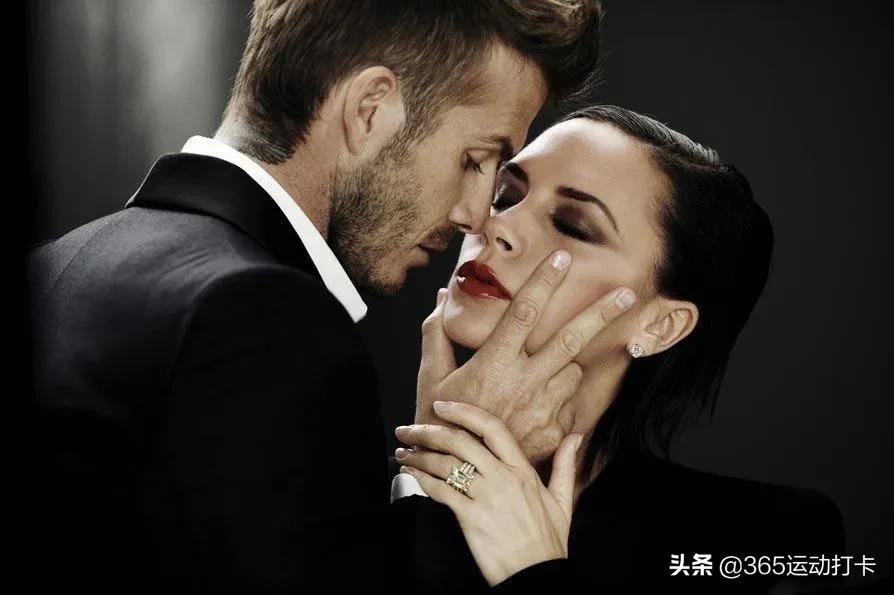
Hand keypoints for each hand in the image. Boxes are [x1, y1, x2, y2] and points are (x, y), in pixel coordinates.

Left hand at [395, 401, 581, 585]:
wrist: (538, 577)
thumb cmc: (549, 543)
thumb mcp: (564, 500)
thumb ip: (566, 465)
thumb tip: (576, 437)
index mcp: (523, 470)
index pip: (491, 428)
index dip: (464, 412)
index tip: (442, 406)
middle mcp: (502, 478)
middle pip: (460, 442)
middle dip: (428, 432)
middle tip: (407, 430)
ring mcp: (486, 497)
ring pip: (446, 465)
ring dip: (419, 456)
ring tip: (403, 453)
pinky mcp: (471, 518)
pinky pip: (441, 491)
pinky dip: (422, 480)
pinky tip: (411, 474)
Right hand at [416, 250, 635, 459]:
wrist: (459, 476)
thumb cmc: (441, 422)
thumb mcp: (432, 376)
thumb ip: (436, 334)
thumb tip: (441, 298)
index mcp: (494, 363)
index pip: (523, 311)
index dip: (543, 281)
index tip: (561, 257)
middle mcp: (523, 382)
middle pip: (570, 339)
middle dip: (601, 313)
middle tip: (627, 292)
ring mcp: (542, 408)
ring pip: (573, 371)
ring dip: (566, 366)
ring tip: (539, 379)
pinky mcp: (554, 431)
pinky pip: (570, 403)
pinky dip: (561, 398)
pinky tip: (538, 408)